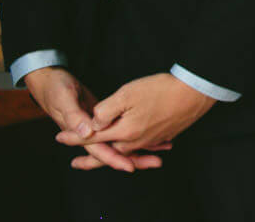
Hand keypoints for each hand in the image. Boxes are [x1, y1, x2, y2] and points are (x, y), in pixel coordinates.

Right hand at [25, 66, 168, 171]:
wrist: (50, 79)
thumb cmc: (55, 88)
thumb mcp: (63, 99)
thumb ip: (74, 116)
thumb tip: (86, 133)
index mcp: (80, 132)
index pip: (99, 151)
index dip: (114, 159)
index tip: (130, 167)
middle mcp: (89, 133)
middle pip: (113, 151)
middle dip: (134, 158)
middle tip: (156, 162)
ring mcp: (97, 126)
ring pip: (120, 142)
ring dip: (139, 147)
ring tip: (163, 148)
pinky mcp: (104, 117)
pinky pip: (121, 129)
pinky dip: (136, 132)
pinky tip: (153, 132)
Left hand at [56, 73, 211, 158]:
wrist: (196, 91)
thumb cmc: (161, 89)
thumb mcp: (127, 93)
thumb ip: (106, 111)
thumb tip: (93, 125)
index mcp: (124, 131)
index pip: (93, 136)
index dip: (75, 137)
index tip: (59, 138)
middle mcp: (136, 140)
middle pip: (109, 151)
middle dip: (91, 158)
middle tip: (76, 165)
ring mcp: (151, 139)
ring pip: (126, 151)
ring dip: (112, 155)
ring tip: (105, 158)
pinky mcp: (163, 134)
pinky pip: (143, 147)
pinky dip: (134, 151)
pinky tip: (135, 149)